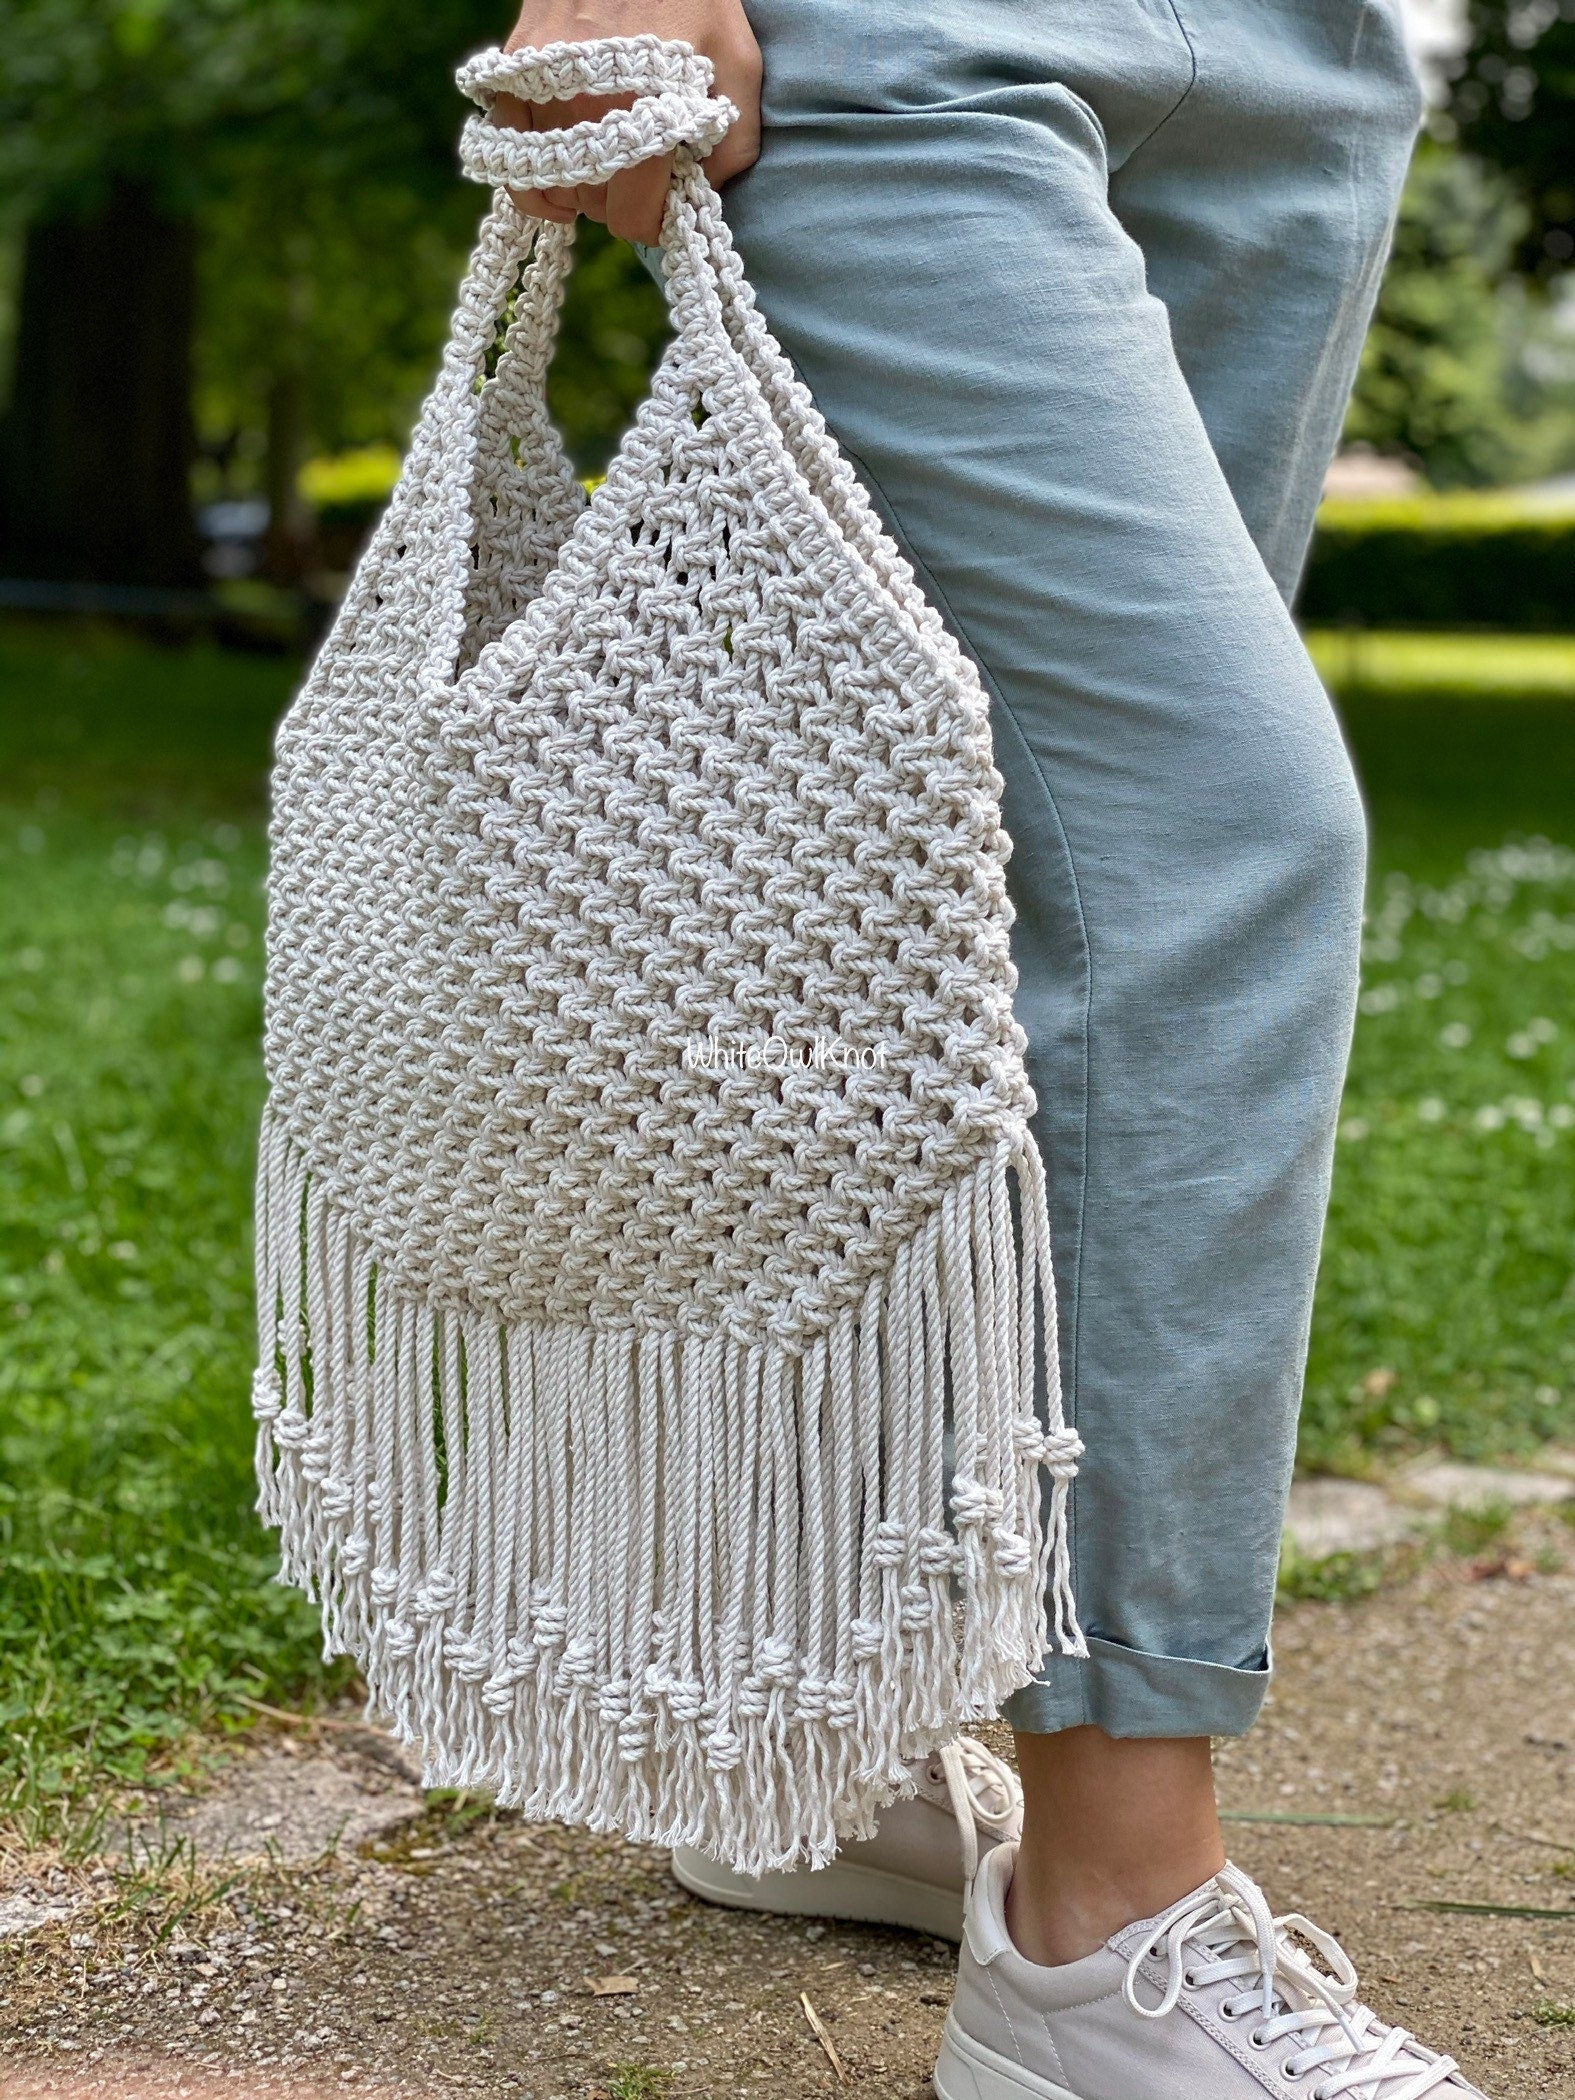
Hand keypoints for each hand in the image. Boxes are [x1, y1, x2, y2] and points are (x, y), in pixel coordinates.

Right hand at [496, 1, 762, 243]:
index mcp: (643, 110)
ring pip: (550, 181)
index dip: (652, 221)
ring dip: (580, 182)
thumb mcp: (738, 69)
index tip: (664, 202)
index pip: (630, 218)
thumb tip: (696, 201)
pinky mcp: (515, 65)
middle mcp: (584, 102)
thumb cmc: (697, 1)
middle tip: (642, 168)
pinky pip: (505, 148)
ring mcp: (542, 84)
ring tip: (608, 158)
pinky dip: (529, 171)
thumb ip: (730, 147)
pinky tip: (557, 167)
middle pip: (591, 204)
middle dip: (621, 198)